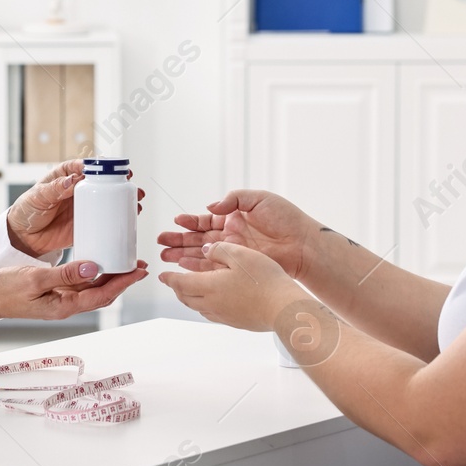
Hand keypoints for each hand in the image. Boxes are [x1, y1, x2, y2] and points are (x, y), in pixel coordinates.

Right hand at [0, 258, 148, 320]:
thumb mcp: (35, 278)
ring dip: (110, 277)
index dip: (123, 283)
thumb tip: (93, 268)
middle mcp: (66, 305)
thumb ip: (65, 274)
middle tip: (140, 265)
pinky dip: (93, 274)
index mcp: (63, 306)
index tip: (139, 271)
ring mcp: (60, 299)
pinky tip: (100, 263)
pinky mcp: (54, 292)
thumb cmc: (5, 289)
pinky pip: (80, 285)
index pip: (101, 295)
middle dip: (122, 281)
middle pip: (102, 294)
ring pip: (93, 289)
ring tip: (126, 263)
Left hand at [6, 159, 145, 257]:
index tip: (117, 168)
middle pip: (104, 182)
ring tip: (136, 203)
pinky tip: (129, 220)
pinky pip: (104, 221)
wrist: (22, 237)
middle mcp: (78, 190)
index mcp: (66, 176)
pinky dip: (118, 219)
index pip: (88, 167)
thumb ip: (55, 187)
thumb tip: (73, 178)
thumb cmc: (26, 211)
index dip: (105, 166)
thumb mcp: (38, 196)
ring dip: (124, 200)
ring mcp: (84, 207)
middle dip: (122, 182)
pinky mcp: (86, 225)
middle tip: (132, 186)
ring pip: (109, 200)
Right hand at [157, 189, 318, 277]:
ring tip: (165, 256)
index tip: (176, 222)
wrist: (303, 244)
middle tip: (161, 243)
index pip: (206, 219)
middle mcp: (231, 235)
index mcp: (235, 217)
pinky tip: (183, 266)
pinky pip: (213, 267)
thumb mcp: (258, 198)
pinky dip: (197, 267)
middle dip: (179, 240)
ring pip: (202, 254)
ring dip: (183, 255)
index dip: (190, 221)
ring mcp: (234, 252)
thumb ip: (233, 199)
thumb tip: (211, 206)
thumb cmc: (286, 218)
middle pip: (199, 238)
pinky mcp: (238, 266)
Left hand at [158, 241, 302, 331]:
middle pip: (186, 297)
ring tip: (190, 290)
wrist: (282, 307)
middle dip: (177, 288)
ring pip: (198, 307)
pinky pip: (212, 313)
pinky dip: (205, 305)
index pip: (180, 283)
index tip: (162, 275)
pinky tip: (213, 301)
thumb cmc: (264, 281)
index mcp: (209, 286)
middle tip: (173, 282)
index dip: (170, 278)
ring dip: (190, 297)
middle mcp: (212, 303)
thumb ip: (219, 249)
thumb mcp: (240, 254)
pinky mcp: (235, 322)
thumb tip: (206, 249)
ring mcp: (223, 315)